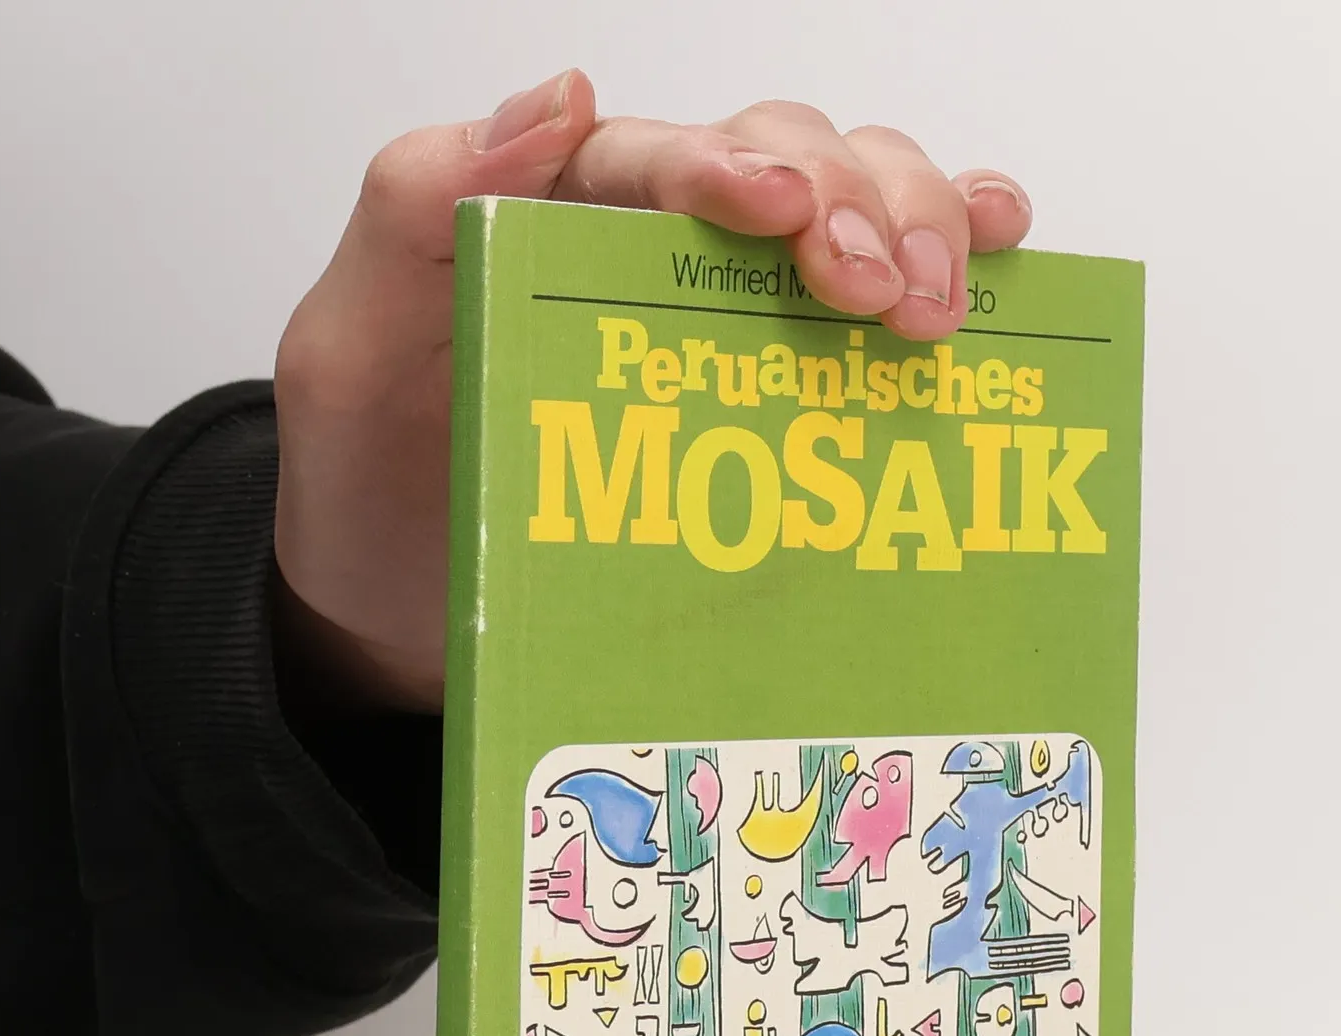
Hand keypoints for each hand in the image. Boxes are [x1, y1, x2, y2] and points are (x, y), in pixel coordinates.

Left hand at [272, 71, 1032, 712]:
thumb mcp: (343, 355)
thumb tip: (562, 100)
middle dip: (859, 205)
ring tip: (942, 308)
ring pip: (855, 210)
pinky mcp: (772, 398)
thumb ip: (415, 212)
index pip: (663, 156)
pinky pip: (871, 309)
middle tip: (889, 299)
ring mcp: (728, 322)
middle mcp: (655, 249)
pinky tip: (997, 275)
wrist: (399, 630)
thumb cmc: (370, 497)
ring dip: (919, 232)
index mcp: (556, 218)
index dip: (738, 166)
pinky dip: (947, 269)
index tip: (788, 216)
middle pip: (790, 161)